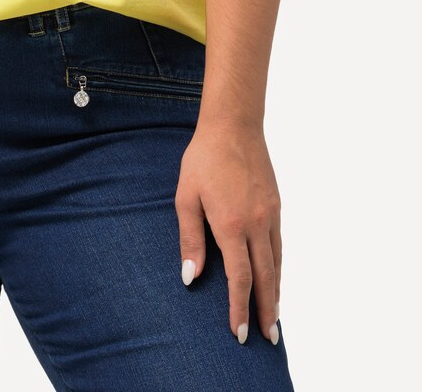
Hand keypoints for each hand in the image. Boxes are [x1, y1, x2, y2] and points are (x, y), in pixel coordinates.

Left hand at [176, 119, 281, 344]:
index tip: (238, 332)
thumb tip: (190, 278)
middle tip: (266, 339)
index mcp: (232, 225)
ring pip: (277, 264)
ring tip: (274, 318)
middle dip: (265, 312)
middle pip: (265, 279)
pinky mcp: (277, 206)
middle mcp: (257, 225)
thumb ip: (190, 239)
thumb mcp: (186, 197)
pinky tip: (274, 278)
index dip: (239, 308)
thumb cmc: (204, 159)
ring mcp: (271, 216)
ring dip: (276, 294)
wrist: (234, 126)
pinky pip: (280, 246)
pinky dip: (278, 268)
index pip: (239, 278)